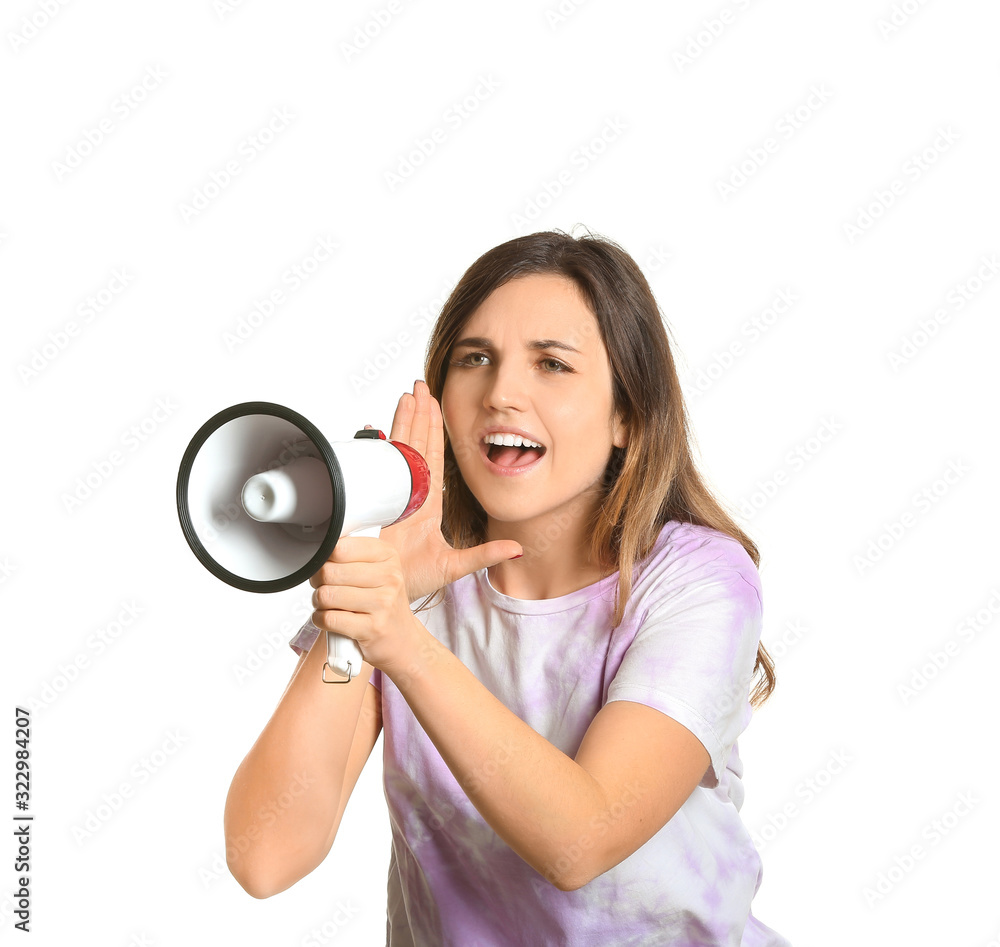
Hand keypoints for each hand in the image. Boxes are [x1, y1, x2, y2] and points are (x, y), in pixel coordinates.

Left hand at [309, 536, 427, 676]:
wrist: (401, 638)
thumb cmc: (381, 602)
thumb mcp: (376, 569)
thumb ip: (350, 555)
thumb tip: (318, 549)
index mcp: (387, 555)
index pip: (340, 547)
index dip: (324, 558)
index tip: (327, 566)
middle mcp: (389, 577)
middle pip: (329, 572)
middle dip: (318, 582)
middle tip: (325, 587)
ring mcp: (383, 603)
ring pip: (326, 595)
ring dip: (319, 602)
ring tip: (328, 604)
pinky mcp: (372, 628)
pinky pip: (329, 618)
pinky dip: (320, 620)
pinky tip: (329, 619)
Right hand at [376, 380, 520, 600]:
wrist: (384, 596)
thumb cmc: (414, 580)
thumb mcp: (456, 566)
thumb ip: (486, 555)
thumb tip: (518, 548)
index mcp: (429, 502)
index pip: (435, 456)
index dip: (436, 429)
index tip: (436, 404)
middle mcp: (410, 494)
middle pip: (416, 445)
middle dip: (418, 415)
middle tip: (420, 387)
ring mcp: (391, 496)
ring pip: (399, 451)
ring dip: (402, 423)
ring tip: (406, 397)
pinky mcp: (374, 504)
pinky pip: (377, 469)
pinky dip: (379, 448)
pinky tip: (377, 431)